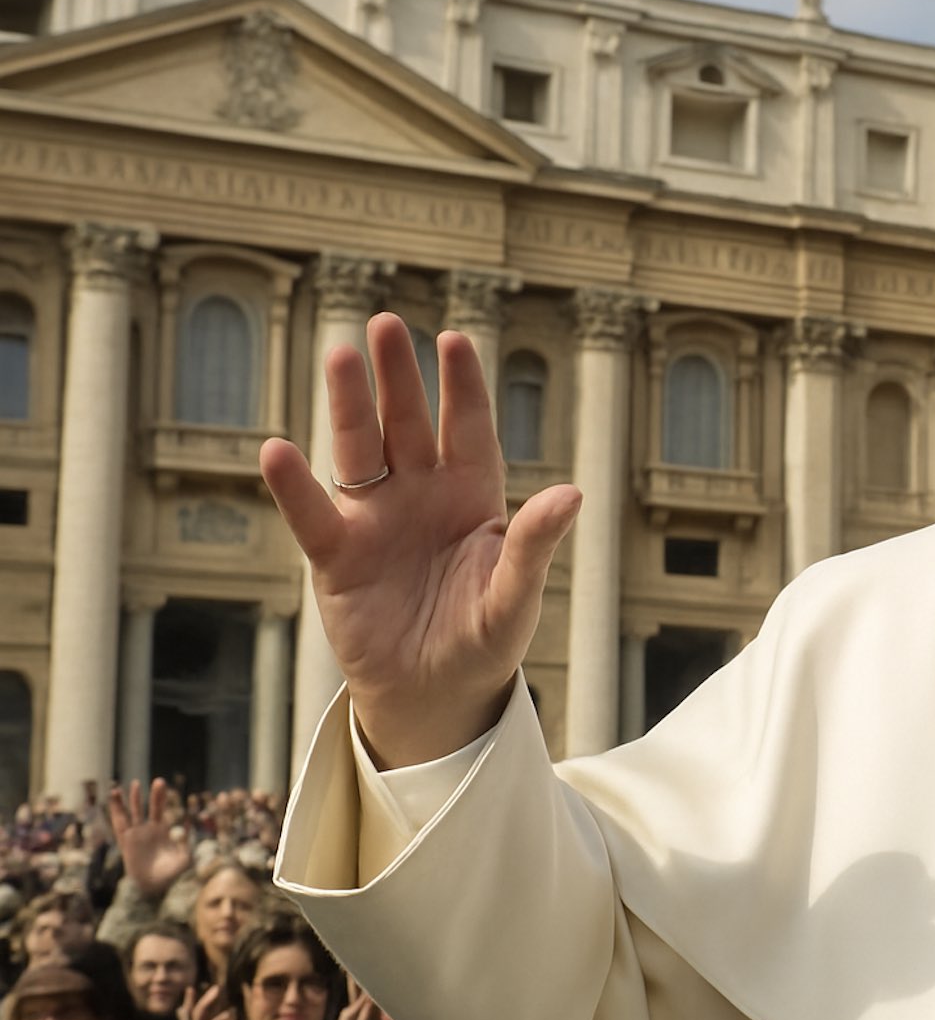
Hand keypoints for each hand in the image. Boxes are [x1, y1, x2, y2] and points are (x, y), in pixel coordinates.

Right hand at [107, 779, 191, 898]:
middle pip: (146, 808)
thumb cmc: (173, 873)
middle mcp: (147, 831)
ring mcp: (136, 836)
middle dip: (149, 795)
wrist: (157, 887)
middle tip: (153, 780)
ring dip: (126, 802)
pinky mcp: (127, 843)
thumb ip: (186, 841)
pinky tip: (112, 804)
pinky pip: (119, 827)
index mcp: (161, 831)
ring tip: (120, 787)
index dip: (159, 796)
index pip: (158, 809)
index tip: (160, 782)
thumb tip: (188, 827)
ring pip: (129, 815)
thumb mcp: (185, 855)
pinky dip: (115, 813)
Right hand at [258, 313, 580, 766]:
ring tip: (338, 355)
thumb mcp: (516, 596)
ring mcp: (376, 522)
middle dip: (398, 376)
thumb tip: (572, 494)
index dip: (461, 387)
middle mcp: (421, 498)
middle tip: (386, 323)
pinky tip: (278, 448)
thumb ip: (535, 543)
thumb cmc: (484, 642)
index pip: (468, 429)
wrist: (436, 696)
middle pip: (408, 424)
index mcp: (473, 499)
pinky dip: (295, 485)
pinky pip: (312, 514)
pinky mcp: (337, 558)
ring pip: (360, 451)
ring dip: (349, 407)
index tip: (454, 339)